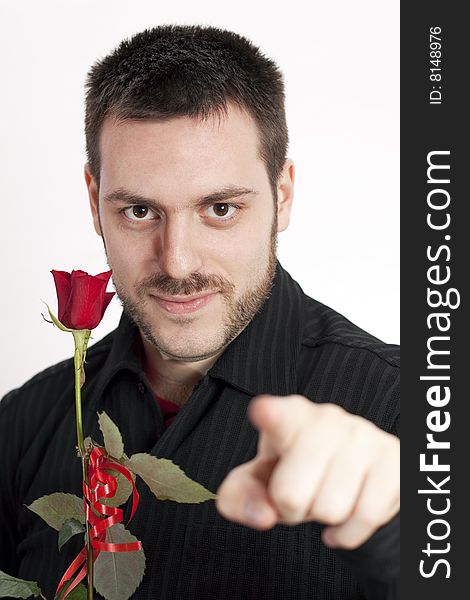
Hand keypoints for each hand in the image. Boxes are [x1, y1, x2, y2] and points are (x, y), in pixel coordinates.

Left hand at [216, 395, 399, 548]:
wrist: (349, 466)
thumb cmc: (294, 469)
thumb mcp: (259, 478)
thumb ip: (240, 497)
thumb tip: (264, 516)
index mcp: (288, 416)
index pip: (277, 414)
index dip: (269, 415)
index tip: (263, 411)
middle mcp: (326, 418)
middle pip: (291, 495)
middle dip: (291, 509)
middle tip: (300, 492)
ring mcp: (363, 436)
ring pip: (329, 510)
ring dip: (323, 518)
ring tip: (325, 495)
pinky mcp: (392, 459)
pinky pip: (365, 518)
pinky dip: (349, 532)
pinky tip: (343, 519)